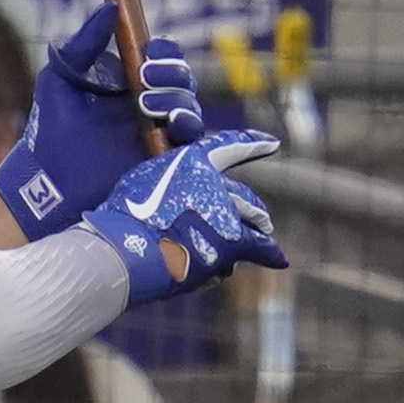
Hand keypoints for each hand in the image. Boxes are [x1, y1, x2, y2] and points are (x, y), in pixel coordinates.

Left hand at [0, 8, 196, 234]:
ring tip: (148, 106)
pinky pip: (193, 140)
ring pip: (190, 107)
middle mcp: (149, 105)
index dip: (164, 52)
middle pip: (183, 79)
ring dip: (177, 101)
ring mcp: (160, 133)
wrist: (49, 183)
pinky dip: (187, 127)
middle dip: (171, 75)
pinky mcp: (167, 161)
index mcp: (127, 82)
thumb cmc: (51, 130)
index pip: (162, 57)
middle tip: (144, 81)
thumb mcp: (60, 79)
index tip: (149, 55)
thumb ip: (83, 44)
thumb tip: (110, 7)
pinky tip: (171, 125)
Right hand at [91, 130, 285, 306]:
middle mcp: (215, 184)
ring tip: (266, 244)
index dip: (251, 143)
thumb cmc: (125, 219)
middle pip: (245, 198)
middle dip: (253, 211)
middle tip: (263, 222)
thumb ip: (169, 184)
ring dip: (256, 234)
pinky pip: (257, 248)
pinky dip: (266, 255)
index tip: (273, 143)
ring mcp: (226, 213)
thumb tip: (181, 200)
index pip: (227, 148)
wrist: (129, 248)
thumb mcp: (143, 185)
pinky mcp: (234, 242)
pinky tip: (277, 259)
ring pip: (252, 225)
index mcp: (191, 162)